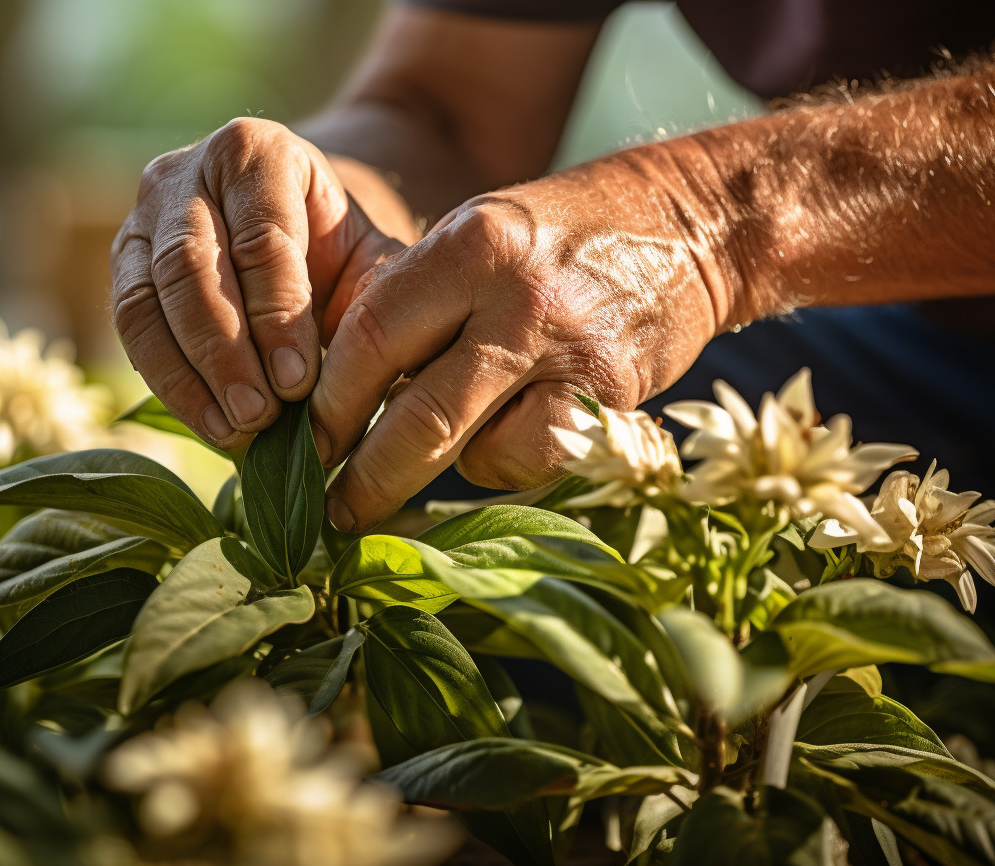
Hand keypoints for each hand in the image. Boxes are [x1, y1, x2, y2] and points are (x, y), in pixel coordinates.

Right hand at [110, 117, 406, 446]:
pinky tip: (211, 425)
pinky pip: (132, 328)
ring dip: (190, 377)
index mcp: (258, 152)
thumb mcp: (374, 259)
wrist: (303, 228)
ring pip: (147, 301)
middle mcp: (186, 172)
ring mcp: (144, 217)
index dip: (277, 315)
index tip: (298, 380)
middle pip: (191, 267)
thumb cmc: (345, 249)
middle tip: (259, 415)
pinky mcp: (124, 265)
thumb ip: (372, 299)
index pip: (261, 237)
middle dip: (225, 352)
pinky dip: (170, 384)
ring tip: (235, 431)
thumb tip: (361, 378)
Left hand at [311, 148, 757, 531]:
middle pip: (417, 417)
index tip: (306, 439)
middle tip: (333, 509)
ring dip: (438, 472)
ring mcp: (574, 356)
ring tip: (428, 457)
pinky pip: (530, 461)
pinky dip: (500, 464)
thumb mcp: (478, 235)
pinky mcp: (612, 401)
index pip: (372, 338)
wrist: (688, 227)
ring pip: (473, 452)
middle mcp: (522, 302)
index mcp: (473, 247)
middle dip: (365, 478)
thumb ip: (416, 301)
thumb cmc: (559, 234)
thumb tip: (344, 386)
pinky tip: (502, 434)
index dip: (331, 402)